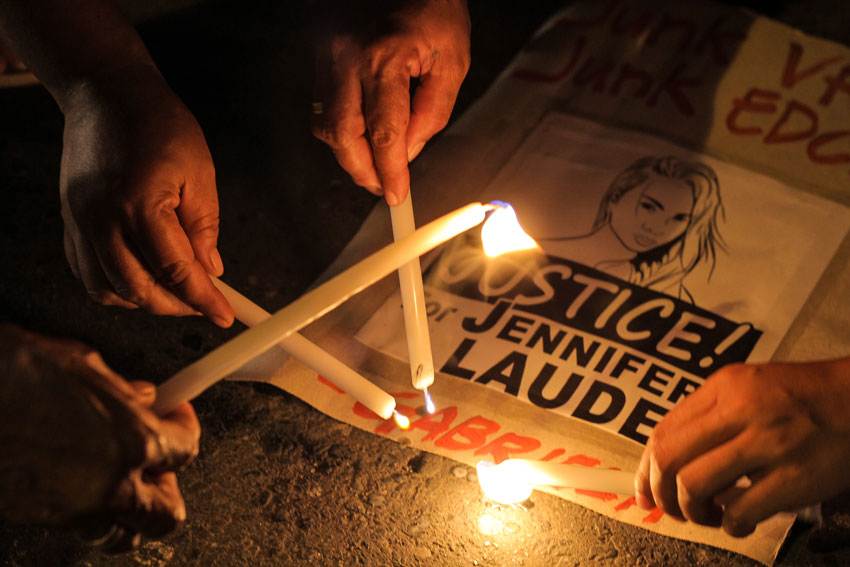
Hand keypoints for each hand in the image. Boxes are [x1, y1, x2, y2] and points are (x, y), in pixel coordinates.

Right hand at [0, 323, 200, 551]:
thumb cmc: (20, 371)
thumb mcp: (86, 364)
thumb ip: (123, 390)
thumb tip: (144, 397)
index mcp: (135, 440)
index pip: (187, 450)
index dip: (185, 428)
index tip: (176, 416)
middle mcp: (111, 483)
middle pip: (166, 515)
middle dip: (167, 489)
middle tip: (158, 463)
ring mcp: (74, 509)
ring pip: (121, 532)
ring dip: (128, 510)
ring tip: (120, 480)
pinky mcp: (40, 518)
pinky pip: (80, 525)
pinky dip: (87, 510)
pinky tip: (79, 480)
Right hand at [60, 66, 232, 326]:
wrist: (106, 93)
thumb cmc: (159, 124)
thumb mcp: (198, 171)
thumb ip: (204, 226)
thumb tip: (211, 270)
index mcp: (140, 203)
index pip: (175, 270)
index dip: (202, 299)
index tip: (223, 316)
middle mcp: (102, 218)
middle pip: (137, 289)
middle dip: (175, 306)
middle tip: (202, 302)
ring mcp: (79, 222)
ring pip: (106, 289)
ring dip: (143, 301)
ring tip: (174, 291)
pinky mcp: (68, 221)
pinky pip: (86, 272)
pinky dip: (114, 287)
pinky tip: (140, 279)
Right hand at [311, 0, 469, 205]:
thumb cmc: (434, 8)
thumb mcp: (452, 62)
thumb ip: (431, 113)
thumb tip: (408, 154)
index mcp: (385, 57)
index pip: (384, 134)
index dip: (390, 172)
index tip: (396, 195)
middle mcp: (348, 57)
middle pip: (342, 136)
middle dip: (362, 170)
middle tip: (382, 186)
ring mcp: (328, 54)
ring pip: (325, 124)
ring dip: (347, 153)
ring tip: (374, 164)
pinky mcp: (321, 53)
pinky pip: (322, 104)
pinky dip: (340, 128)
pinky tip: (361, 134)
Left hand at [635, 359, 849, 536]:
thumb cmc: (801, 397)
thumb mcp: (746, 386)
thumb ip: (709, 415)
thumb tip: (667, 459)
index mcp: (724, 387)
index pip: (663, 431)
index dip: (645, 468)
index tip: (643, 489)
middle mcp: (741, 411)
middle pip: (669, 459)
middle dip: (660, 492)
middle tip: (669, 507)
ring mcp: (767, 443)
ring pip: (694, 486)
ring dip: (691, 511)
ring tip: (706, 515)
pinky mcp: (794, 477)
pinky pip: (739, 510)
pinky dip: (730, 524)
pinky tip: (738, 520)